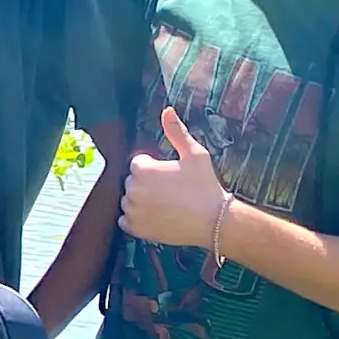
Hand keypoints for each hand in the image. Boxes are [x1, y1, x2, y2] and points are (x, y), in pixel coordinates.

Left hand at [121, 107, 231, 250]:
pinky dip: (137, 219)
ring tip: (166, 204)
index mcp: (142, 169)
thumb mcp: (195, 154)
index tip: (171, 176)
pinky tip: (156, 216)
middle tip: (172, 191)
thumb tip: (167, 110)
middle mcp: (132, 189)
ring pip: (129, 200)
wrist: (213, 220)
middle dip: (148, 184)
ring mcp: (131, 209)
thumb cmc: (205, 185)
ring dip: (141, 201)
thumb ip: (176, 132)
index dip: (155, 168)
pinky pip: (126, 220)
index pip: (138, 163)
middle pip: (133, 182)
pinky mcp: (133, 228)